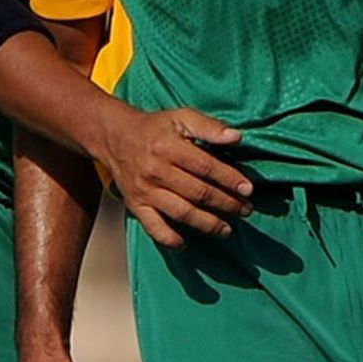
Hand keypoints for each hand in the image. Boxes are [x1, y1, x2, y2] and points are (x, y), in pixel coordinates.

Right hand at [96, 102, 253, 249]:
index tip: (248, 189)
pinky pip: (153, 227)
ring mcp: (145, 191)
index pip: (205, 166)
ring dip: (207, 224)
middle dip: (226, 203)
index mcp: (169, 147)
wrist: (115, 137)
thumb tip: (236, 138)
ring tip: (227, 229)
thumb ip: (209, 127)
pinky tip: (185, 244)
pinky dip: (169, 239)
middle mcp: (156, 171)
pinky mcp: (136, 205)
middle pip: (197, 192)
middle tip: (246, 209)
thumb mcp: (181, 117)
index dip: (229, 178)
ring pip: (181, 212)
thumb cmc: (155, 128)